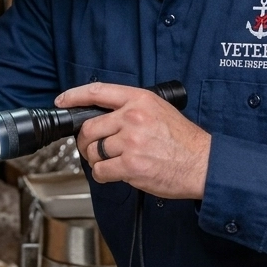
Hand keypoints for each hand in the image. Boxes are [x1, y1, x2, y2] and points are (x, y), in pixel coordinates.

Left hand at [56, 82, 209, 199]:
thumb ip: (131, 109)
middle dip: (85, 141)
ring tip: (111, 162)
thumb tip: (102, 116)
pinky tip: (115, 173)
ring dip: (97, 160)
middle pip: (89, 128)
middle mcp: (133, 117)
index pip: (98, 92)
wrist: (204, 164)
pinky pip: (101, 170)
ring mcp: (131, 141)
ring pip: (93, 151)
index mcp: (139, 100)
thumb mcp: (159, 110)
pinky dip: (103, 175)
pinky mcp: (131, 165)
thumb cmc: (183, 141)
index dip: (74, 96)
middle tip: (92, 148)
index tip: (62, 101)